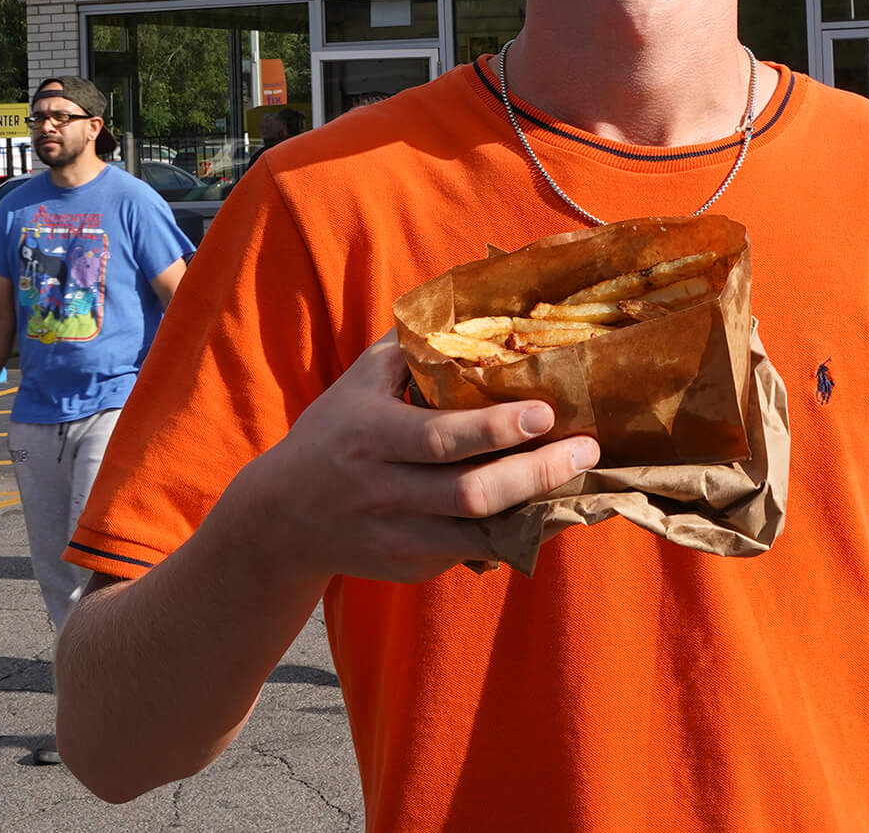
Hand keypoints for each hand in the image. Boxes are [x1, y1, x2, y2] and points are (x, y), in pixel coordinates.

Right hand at [231, 333, 599, 585]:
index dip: (497, 429)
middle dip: (536, 472)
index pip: (441, 437)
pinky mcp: (411, 567)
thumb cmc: (333, 433)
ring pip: (479, 532)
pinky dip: (512, 531)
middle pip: (471, 492)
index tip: (545, 412)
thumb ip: (411, 347)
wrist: (281, 520)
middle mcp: (383, 491)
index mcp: (371, 436)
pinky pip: (473, 551)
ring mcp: (398, 536)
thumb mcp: (360, 381)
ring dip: (535, 507)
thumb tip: (474, 302)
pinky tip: (546, 507)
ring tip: (579, 478)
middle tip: (587, 449)